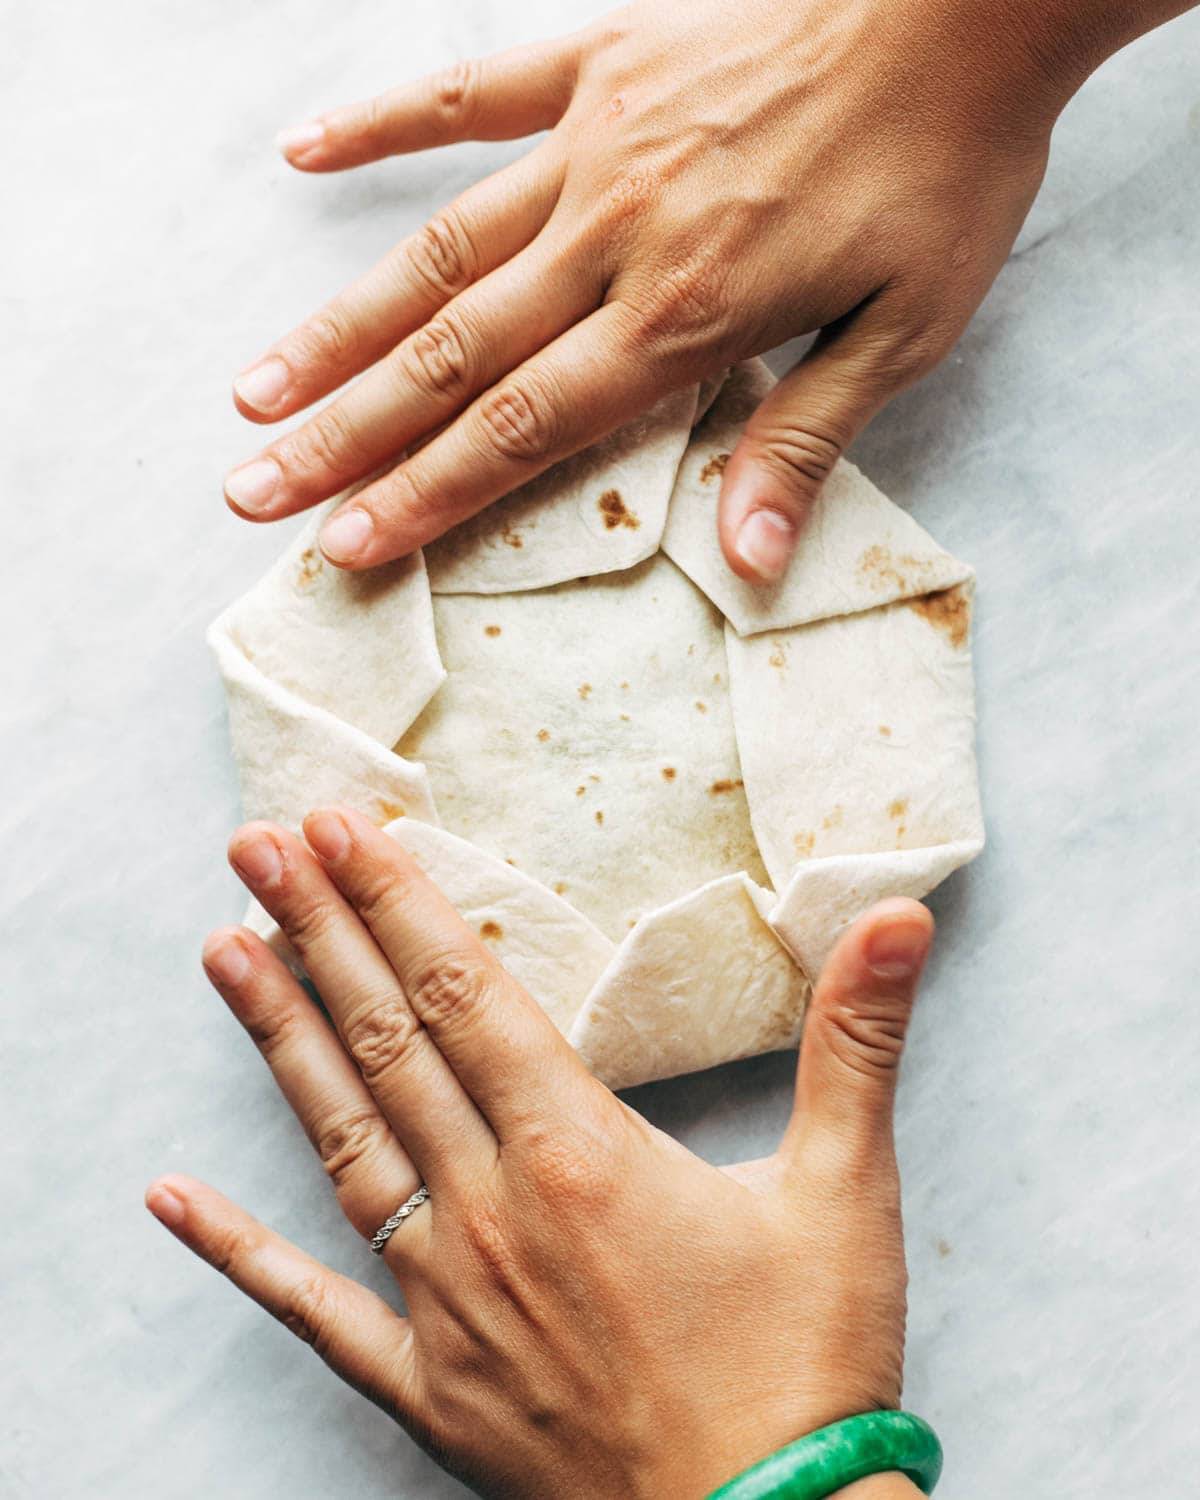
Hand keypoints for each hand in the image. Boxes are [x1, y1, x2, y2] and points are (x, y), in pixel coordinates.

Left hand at [148, 807, 934, 1498]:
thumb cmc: (806, 1370)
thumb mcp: (846, 1191)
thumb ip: (856, 1043)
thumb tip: (898, 917)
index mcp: (579, 1155)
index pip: (465, 993)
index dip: (396, 903)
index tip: (338, 829)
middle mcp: (492, 1212)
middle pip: (386, 1043)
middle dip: (317, 933)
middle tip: (256, 846)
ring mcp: (444, 1299)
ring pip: (340, 1140)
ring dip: (277, 1039)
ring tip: (222, 951)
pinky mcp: (427, 1384)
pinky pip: (312, 1305)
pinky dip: (238, 1249)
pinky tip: (171, 1199)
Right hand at [223, 0, 1081, 581]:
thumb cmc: (945, 170)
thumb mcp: (905, 330)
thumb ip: (806, 441)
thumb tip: (746, 564)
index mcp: (683, 318)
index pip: (524, 430)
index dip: (427, 494)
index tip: (346, 543)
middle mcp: (612, 239)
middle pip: (452, 357)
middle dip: (346, 436)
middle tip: (252, 491)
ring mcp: (593, 144)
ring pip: (437, 251)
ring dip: (338, 326)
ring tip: (255, 388)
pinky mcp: (596, 61)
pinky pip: (466, 91)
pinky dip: (382, 121)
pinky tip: (305, 154)